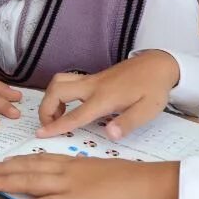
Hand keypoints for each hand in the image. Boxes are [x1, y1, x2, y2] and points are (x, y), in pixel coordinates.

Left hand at [0, 155, 179, 198]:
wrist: (150, 185)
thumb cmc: (135, 181)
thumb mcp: (107, 171)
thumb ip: (89, 175)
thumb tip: (83, 183)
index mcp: (77, 162)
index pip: (41, 158)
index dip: (20, 160)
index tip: (4, 160)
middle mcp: (68, 170)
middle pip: (29, 166)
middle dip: (4, 167)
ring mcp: (69, 185)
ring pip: (30, 181)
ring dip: (5, 182)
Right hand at [33, 50, 180, 139]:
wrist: (158, 64)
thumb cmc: (154, 88)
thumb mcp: (148, 109)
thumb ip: (128, 122)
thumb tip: (110, 134)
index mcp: (105, 98)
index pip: (75, 114)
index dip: (56, 126)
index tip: (40, 134)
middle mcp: (93, 86)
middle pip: (57, 90)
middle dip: (46, 108)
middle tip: (48, 125)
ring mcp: (92, 80)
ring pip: (59, 82)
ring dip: (50, 98)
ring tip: (56, 116)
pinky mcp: (93, 78)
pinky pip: (67, 82)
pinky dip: (58, 93)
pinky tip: (68, 106)